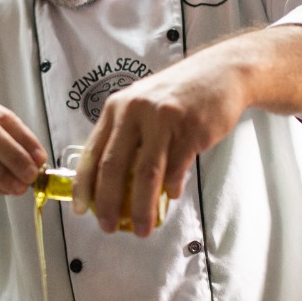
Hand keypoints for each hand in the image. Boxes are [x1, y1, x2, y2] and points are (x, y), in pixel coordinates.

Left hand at [71, 48, 248, 235]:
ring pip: (145, 174)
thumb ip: (126, 138)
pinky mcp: (190, 129)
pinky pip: (177, 168)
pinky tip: (171, 196)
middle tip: (107, 226)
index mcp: (117, 108)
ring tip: (142, 228)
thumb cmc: (178, 93)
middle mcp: (135, 111)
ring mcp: (162, 119)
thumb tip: (111, 182)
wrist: (221, 72)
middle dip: (107, 203)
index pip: (91, 152)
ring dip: (141, 207)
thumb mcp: (142, 105)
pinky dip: (172, 188)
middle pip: (113, 166)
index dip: (82, 185)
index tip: (80, 209)